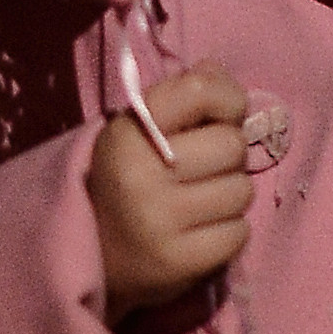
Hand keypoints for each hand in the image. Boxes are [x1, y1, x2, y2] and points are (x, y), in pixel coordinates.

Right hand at [90, 64, 250, 317]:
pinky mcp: (180, 263)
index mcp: (128, 133)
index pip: (200, 91)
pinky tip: (200, 232)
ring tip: (200, 203)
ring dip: (229, 196)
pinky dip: (228, 231)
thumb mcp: (137, 130)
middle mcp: (141, 175)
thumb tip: (217, 70)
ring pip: (242, 191)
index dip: (227, 99)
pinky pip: (239, 233)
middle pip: (232, 145)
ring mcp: (160, 222)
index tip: (222, 115)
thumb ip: (180, 97)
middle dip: (227, 156)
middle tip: (202, 170)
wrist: (91, 257)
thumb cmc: (123, 181)